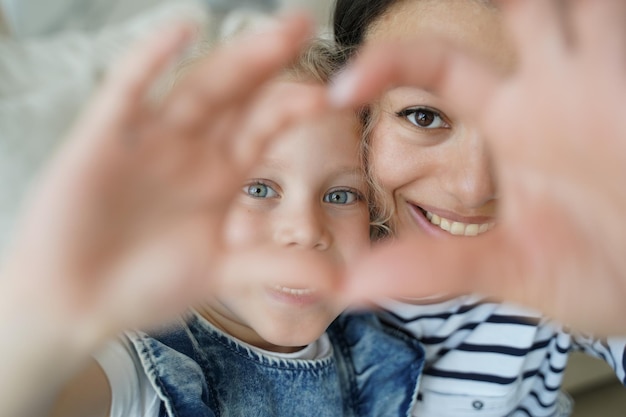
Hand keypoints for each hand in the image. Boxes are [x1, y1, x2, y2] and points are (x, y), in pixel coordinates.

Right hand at [0, 14, 322, 353]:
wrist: (75, 304)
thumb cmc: (144, 287)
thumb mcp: (220, 274)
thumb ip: (275, 267)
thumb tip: (339, 280)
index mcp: (220, 175)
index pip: (264, 129)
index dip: (292, 109)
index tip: (329, 95)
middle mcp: (191, 149)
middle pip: (237, 95)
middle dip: (269, 62)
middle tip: (303, 26)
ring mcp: (150, 139)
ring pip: (197, 87)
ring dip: (233, 58)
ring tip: (273, 31)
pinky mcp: (104, 137)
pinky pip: (129, 89)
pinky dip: (151, 60)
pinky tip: (183, 31)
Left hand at [332, 0, 625, 334]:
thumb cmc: (592, 271)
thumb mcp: (508, 267)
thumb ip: (433, 268)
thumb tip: (350, 287)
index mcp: (512, 122)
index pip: (439, 66)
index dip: (389, 63)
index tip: (339, 88)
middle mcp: (551, 89)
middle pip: (513, 8)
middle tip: (472, 1)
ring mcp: (601, 79)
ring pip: (573, 3)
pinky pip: (617, 22)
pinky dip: (606, 12)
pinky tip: (594, 9)